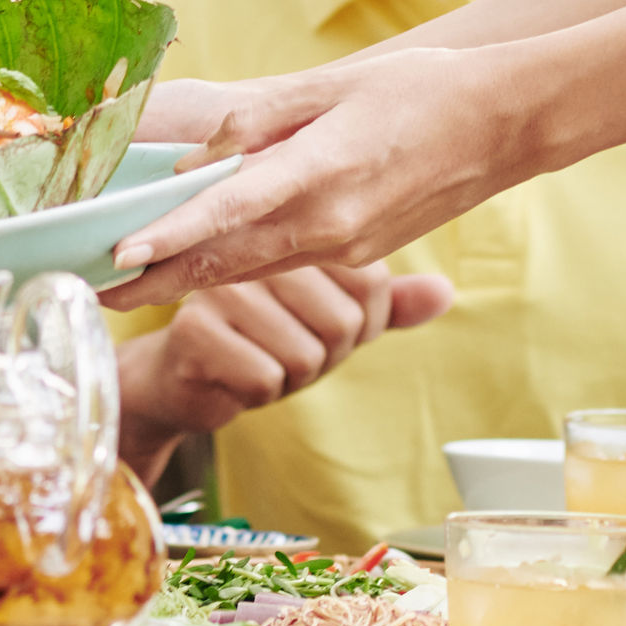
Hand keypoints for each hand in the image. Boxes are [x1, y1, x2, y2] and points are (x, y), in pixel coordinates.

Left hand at [101, 42, 547, 309]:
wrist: (508, 124)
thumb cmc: (423, 89)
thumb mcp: (334, 85)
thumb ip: (258, 116)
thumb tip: (195, 146)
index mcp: (324, 173)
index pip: (230, 213)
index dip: (170, 237)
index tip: (118, 255)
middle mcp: (331, 223)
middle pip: (223, 261)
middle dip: (153, 281)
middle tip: (87, 287)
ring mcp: (344, 245)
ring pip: (245, 269)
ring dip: (181, 280)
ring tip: (118, 284)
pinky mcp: (354, 250)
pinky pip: (275, 262)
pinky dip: (226, 266)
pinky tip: (188, 264)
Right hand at [114, 266, 454, 475]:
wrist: (179, 376)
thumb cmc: (259, 338)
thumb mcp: (329, 319)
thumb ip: (387, 305)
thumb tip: (446, 292)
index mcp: (295, 232)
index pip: (371, 286)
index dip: (358, 325)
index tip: (319, 325)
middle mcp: (259, 248)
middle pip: (343, 323)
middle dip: (323, 356)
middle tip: (282, 346)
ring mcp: (224, 284)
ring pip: (307, 354)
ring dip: (290, 377)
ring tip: (256, 357)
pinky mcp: (197, 327)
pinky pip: (269, 378)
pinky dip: (259, 392)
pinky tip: (234, 375)